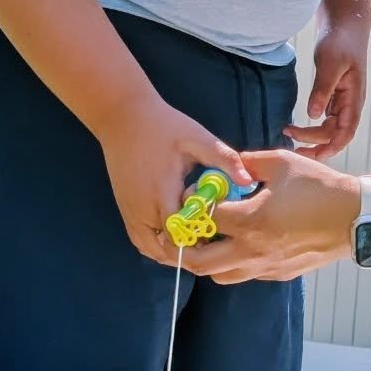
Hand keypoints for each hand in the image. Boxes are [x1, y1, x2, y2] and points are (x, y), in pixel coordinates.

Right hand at [99, 94, 253, 263]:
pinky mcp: (125, 210)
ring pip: (151, 249)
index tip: (222, 236)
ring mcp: (131, 211)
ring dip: (173, 252)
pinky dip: (157, 247)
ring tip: (197, 243)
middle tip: (214, 245)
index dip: (201, 239)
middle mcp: (143, 208)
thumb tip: (249, 180)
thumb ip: (224, 159)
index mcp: (162, 192)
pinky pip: (140, 240)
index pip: (180, 233)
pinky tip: (176, 238)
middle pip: (166, 249)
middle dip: (190, 252)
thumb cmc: (164, 126)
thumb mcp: (197, 138)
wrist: (122, 118)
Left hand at [179, 148, 359, 282]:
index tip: (192, 195)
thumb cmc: (321, 188)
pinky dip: (233, 263)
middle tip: (186, 229)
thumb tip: (227, 165)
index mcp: (250, 221)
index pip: (203, 219)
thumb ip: (247, 162)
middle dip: (183, 247)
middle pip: (198, 262)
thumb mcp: (282, 163)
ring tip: (213, 237)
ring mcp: (264, 266)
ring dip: (208, 259)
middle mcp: (252, 250)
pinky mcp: (277, 274)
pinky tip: (242, 242)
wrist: (356, 218)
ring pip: (218, 275)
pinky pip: (243, 275)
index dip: (192, 205)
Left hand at [284, 17, 369, 160]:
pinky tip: (297, 125)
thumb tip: (313, 115)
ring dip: (311, 134)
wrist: (344, 25)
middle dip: (315, 142)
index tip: (316, 155)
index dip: (334, 146)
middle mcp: (350, 103)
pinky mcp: (333, 95)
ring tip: (288, 132)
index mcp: (354, 98)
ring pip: (329, 127)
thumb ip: (322, 90)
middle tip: (290, 141)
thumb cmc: (341, 41)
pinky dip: (311, 125)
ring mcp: (342, 100)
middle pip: (335, 133)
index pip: (347, 131)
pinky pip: (324, 118)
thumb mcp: (330, 64)